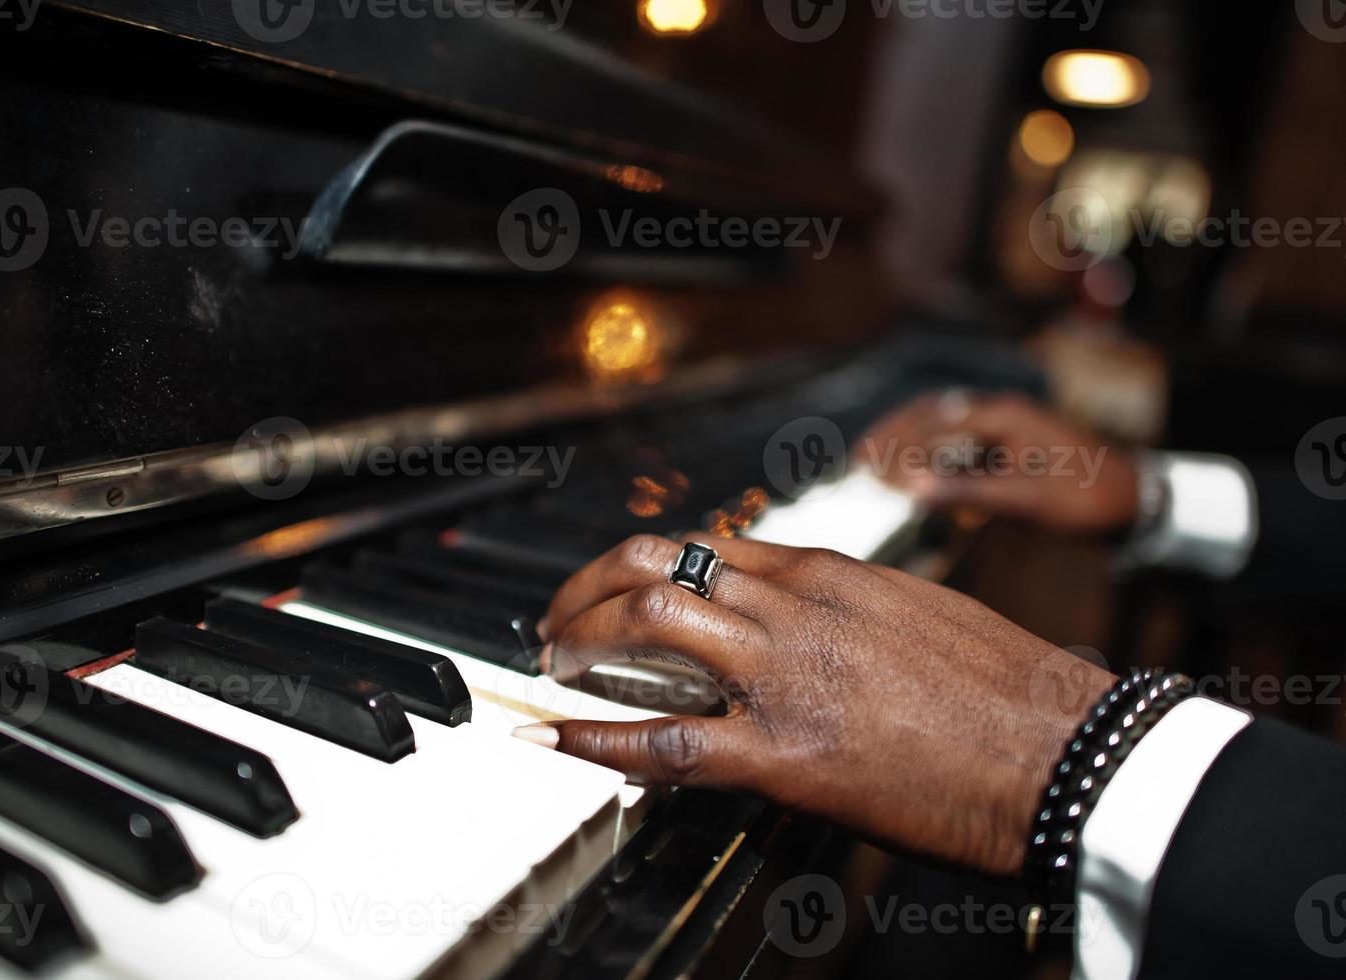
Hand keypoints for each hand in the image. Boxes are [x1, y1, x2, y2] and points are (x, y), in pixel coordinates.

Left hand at [516, 535, 1115, 877]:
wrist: (1067, 749)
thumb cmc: (1008, 689)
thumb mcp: (917, 613)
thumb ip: (842, 609)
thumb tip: (788, 620)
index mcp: (830, 573)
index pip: (707, 547)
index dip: (642, 565)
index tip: (616, 586)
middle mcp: (796, 607)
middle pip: (658, 567)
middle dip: (589, 589)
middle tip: (557, 620)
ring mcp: (786, 675)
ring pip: (649, 625)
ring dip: (582, 642)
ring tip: (552, 665)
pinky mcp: (786, 753)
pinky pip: (667, 737)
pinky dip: (597, 734)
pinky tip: (556, 736)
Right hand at [858, 391, 1139, 533]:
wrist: (1138, 502)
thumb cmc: (1085, 500)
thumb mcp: (1025, 501)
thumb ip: (967, 493)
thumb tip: (912, 489)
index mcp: (1001, 416)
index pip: (932, 423)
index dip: (895, 446)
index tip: (863, 468)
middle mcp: (1000, 412)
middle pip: (931, 414)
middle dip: (892, 435)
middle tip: (855, 457)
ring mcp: (1008, 425)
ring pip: (945, 424)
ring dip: (910, 440)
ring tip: (874, 460)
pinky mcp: (1014, 443)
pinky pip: (962, 440)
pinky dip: (934, 453)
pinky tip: (918, 472)